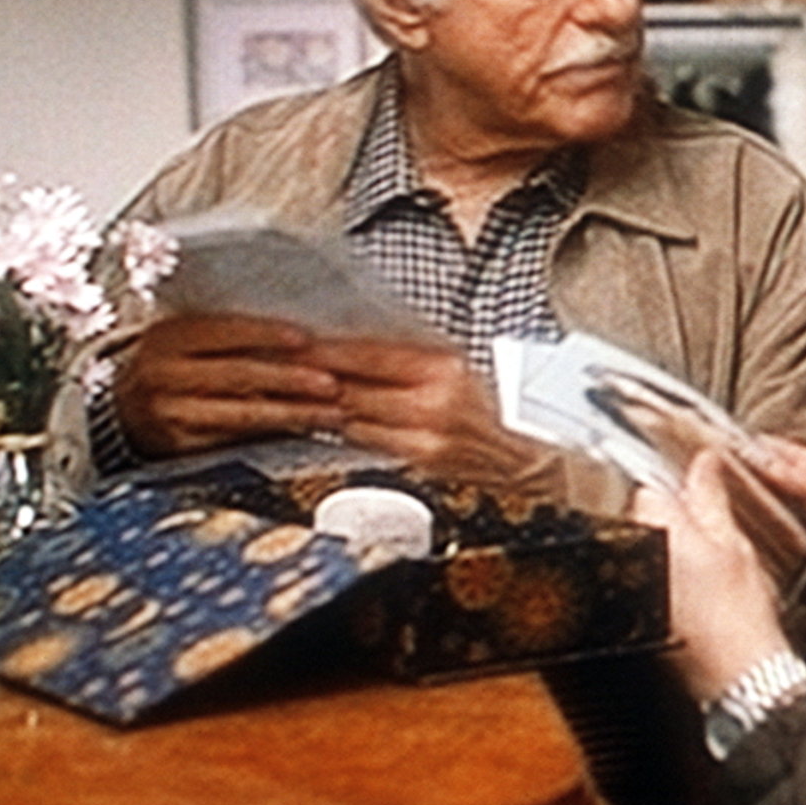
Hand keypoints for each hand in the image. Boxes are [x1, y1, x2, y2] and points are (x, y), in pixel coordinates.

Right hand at [115, 314, 345, 456]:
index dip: (266, 334)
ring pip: (240, 414)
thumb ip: (227, 338)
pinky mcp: (178, 449)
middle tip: (332, 383)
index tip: (305, 338)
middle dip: (290, 380)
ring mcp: (169, 415)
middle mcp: (162, 375)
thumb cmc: (168, 368)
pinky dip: (273, 437)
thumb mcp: (184, 341)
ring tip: (331, 412)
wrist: (114, 413)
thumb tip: (299, 337)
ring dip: (292, 414)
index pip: (222, 331)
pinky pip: (233, 442)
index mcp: (167, 338)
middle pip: (237, 375)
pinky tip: (303, 433)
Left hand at [303, 338, 542, 479]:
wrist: (532, 455)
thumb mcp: (458, 368)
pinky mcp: (421, 462)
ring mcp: (426, 436)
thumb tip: (355, 352)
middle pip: (353, 387)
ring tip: (285, 394)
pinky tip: (322, 423)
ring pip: (353, 418)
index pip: (369, 355)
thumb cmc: (496, 405)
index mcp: (444, 366)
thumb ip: (411, 361)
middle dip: (309, 379)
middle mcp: (434, 401)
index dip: (326, 350)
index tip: (292, 342)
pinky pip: (368, 444)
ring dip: (318, 408)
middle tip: (273, 368)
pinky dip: (343, 431)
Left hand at [632, 449, 791, 702]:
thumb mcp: (733, 543)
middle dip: (672, 519)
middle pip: (643, 516)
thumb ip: (710, 496)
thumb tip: (704, 463)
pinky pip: (646, 577)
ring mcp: (629, 585)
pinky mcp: (632, 611)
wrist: (737, 677)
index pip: (650, 485)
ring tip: (705, 572)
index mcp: (655, 528)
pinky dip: (665, 578)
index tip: (698, 495)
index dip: (678, 489)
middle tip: (710, 537)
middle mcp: (632, 554)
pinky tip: (695, 595)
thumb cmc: (738, 619)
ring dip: (668, 548)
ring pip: (645, 547)